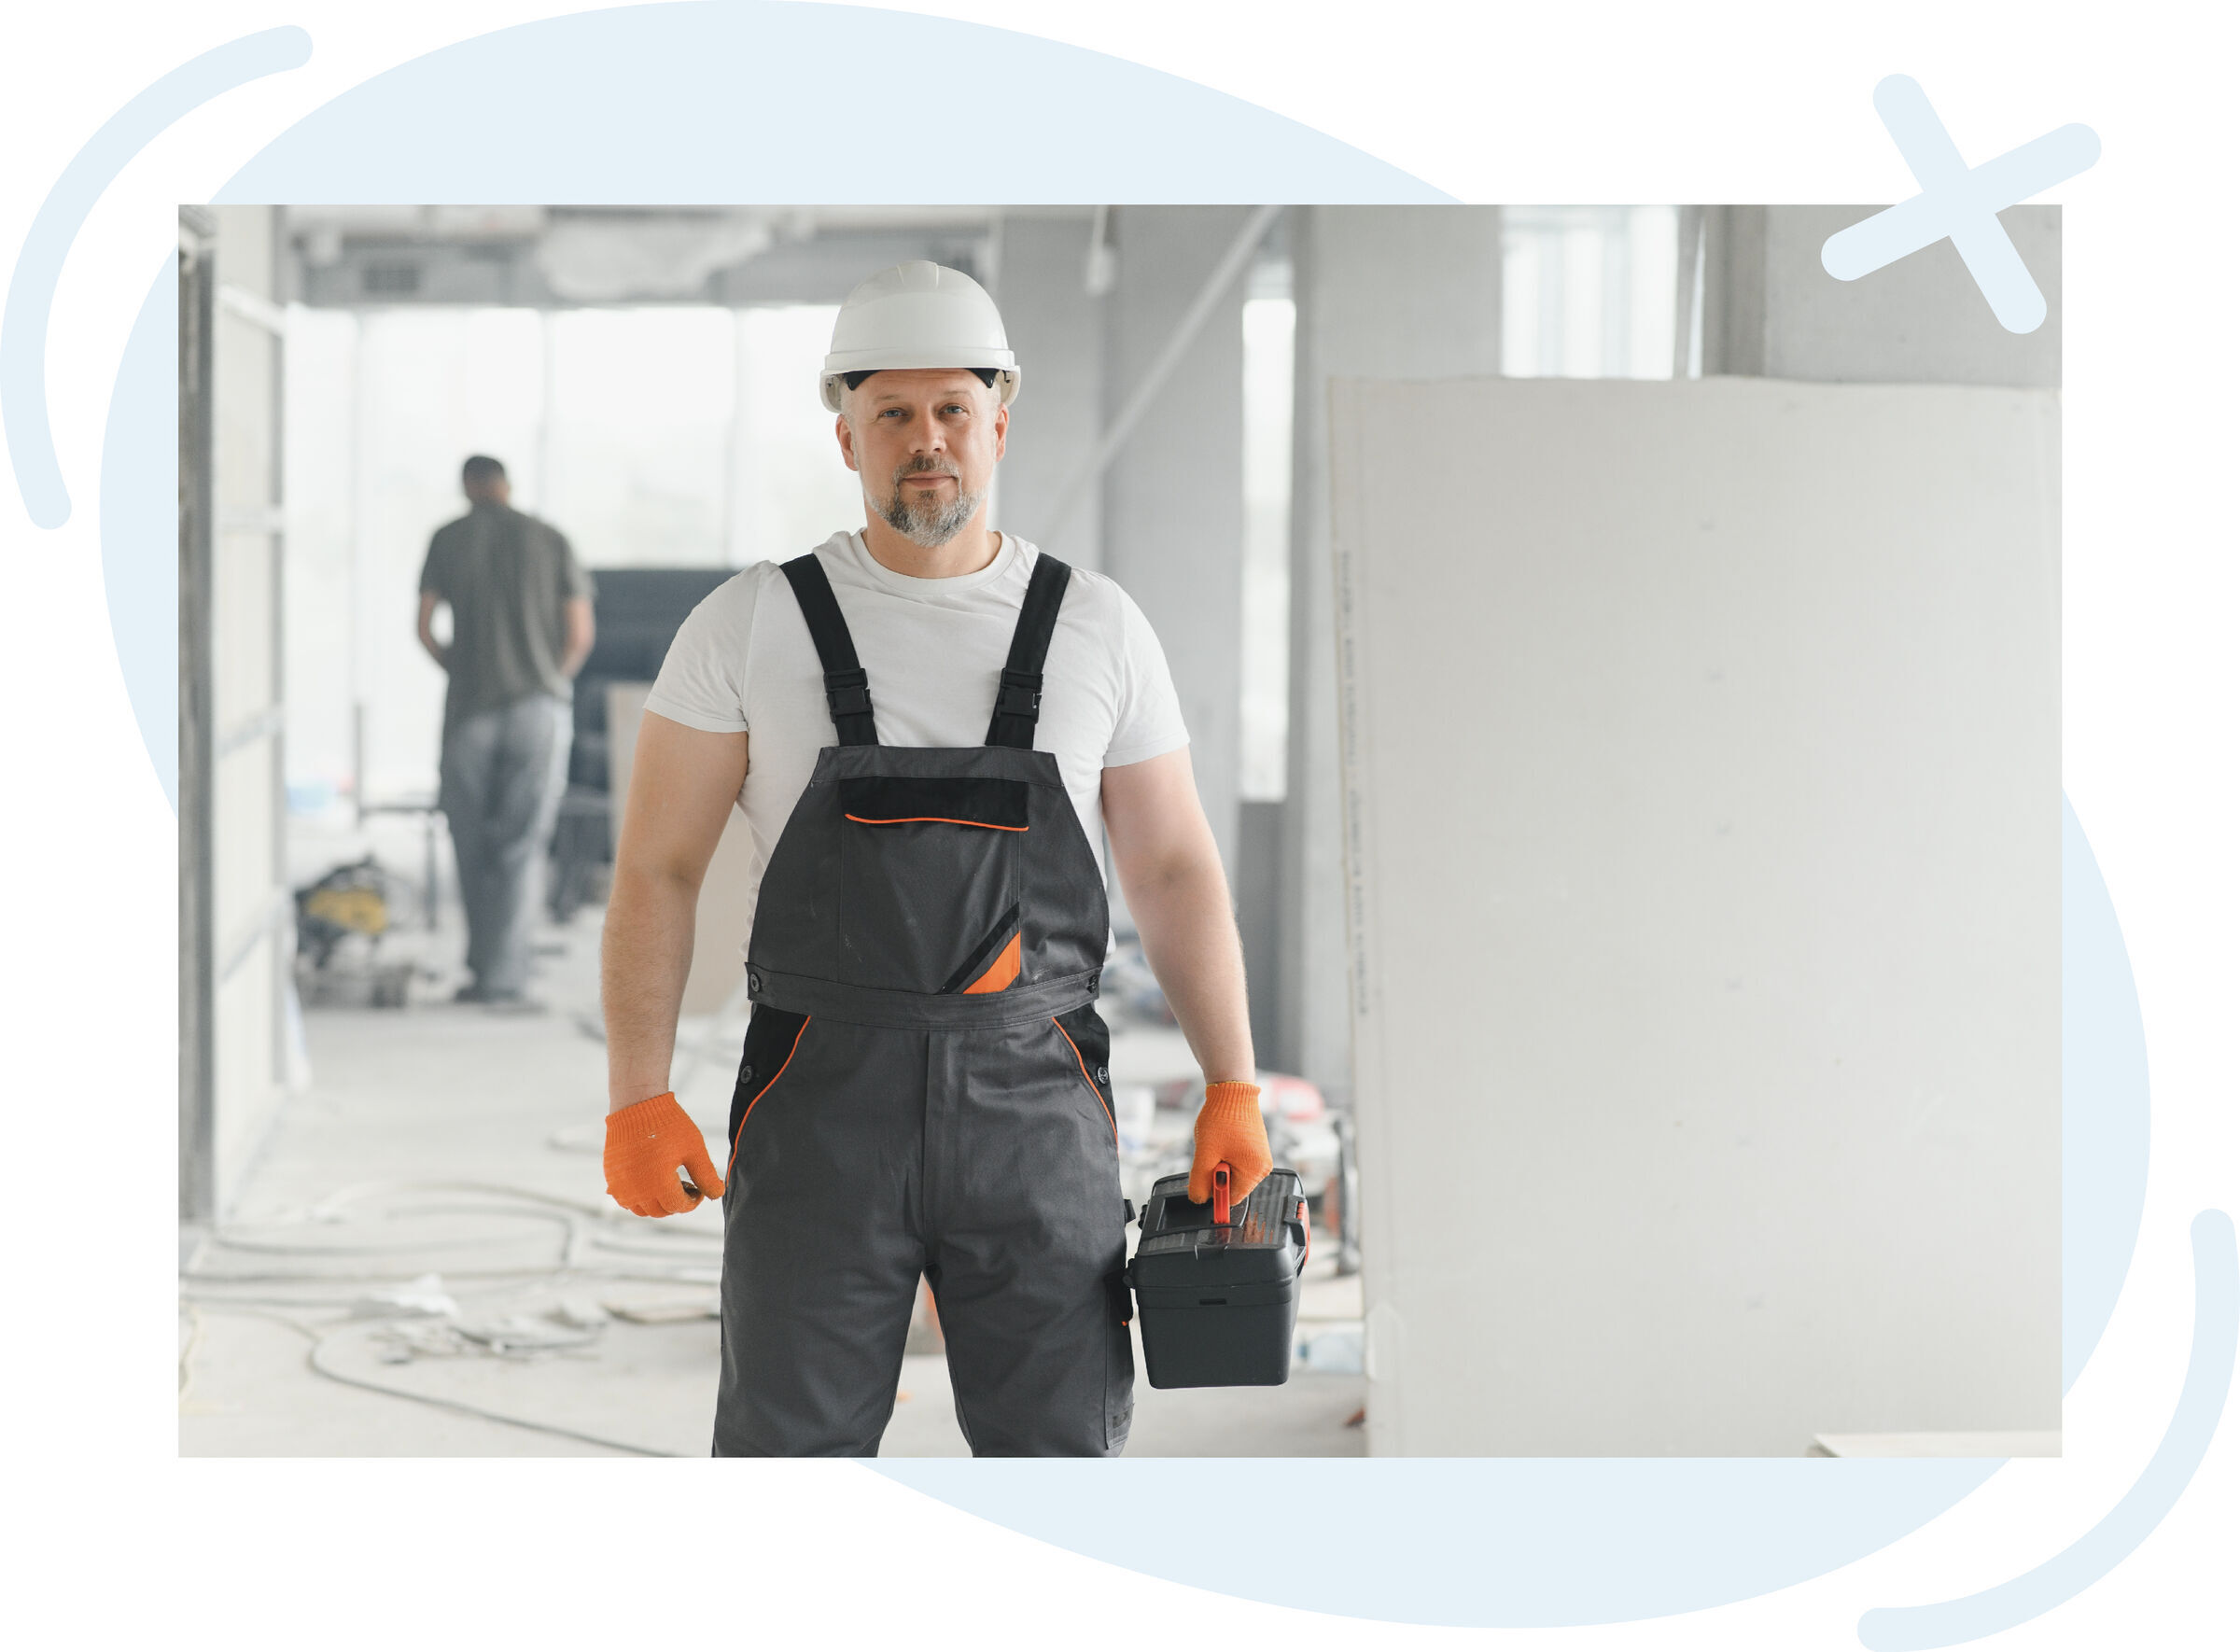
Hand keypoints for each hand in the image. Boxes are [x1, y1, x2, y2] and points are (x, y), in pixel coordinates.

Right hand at [603, 1092, 724, 1215]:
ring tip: (669, 1184)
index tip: (700, 1188)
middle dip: (677, 1202)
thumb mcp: (694, 1149)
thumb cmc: (669, 1124)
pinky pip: (625, 1200)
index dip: (693, 1200)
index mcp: (659, 1185)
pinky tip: (651, 1183)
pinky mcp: (612, 1177)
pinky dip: (639, 1199)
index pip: (679, 1206)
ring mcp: (621, 1185)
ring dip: (657, 1203)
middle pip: (661, 1211)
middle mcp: (637, 1190)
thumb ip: (706, 1176)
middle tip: (686, 1185)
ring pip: (642, 1209)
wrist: (637, 1104)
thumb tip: (718, 1195)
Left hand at [1187, 1081, 1271, 1203]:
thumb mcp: (1205, 1154)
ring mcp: (1261, 1156)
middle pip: (1233, 1186)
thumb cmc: (1222, 1118)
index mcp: (1255, 1172)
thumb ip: (1200, 1181)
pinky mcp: (1256, 1148)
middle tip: (1211, 1154)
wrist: (1232, 1090)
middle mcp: (1263, 1166)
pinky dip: (1225, 1154)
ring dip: (1220, 1163)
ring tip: (1217, 1144)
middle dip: (1217, 1174)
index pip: (1231, 1198)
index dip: (1214, 1191)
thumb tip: (1198, 1199)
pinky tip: (1222, 1139)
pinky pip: (1237, 1161)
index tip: (1204, 1177)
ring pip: (1233, 1173)